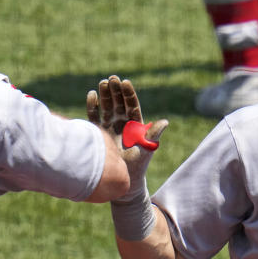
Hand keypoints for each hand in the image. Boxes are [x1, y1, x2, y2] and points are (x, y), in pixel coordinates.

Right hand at [86, 75, 168, 201]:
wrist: (123, 179)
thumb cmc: (137, 165)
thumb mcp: (146, 149)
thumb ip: (153, 135)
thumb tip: (165, 122)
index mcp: (135, 125)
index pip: (132, 105)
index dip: (128, 94)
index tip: (125, 82)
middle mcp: (122, 124)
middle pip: (118, 103)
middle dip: (115, 91)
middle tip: (112, 78)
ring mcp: (109, 127)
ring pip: (106, 107)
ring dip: (104, 95)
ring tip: (103, 83)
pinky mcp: (98, 133)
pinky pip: (94, 117)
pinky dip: (92, 106)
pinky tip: (92, 94)